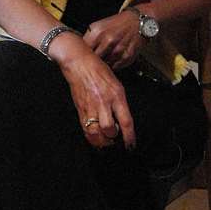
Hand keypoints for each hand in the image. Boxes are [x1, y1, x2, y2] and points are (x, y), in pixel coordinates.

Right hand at [49, 32, 135, 148]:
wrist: (79, 64)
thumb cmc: (100, 71)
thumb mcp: (117, 85)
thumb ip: (120, 103)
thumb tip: (123, 121)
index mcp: (117, 96)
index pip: (126, 121)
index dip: (129, 137)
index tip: (131, 146)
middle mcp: (104, 103)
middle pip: (109, 129)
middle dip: (114, 138)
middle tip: (116, 140)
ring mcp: (90, 107)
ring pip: (95, 132)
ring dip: (102, 141)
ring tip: (106, 142)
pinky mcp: (80, 109)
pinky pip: (85, 128)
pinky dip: (91, 137)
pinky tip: (95, 139)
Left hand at [83, 10, 143, 68]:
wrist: (137, 22)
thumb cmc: (116, 24)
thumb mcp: (98, 26)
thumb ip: (88, 38)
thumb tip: (79, 52)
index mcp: (97, 32)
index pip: (84, 50)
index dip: (83, 54)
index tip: (84, 55)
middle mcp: (108, 41)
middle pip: (93, 59)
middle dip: (93, 59)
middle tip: (95, 58)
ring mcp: (118, 50)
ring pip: (104, 65)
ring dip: (104, 63)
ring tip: (106, 57)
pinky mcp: (127, 56)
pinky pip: (115, 67)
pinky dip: (113, 64)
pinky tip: (114, 57)